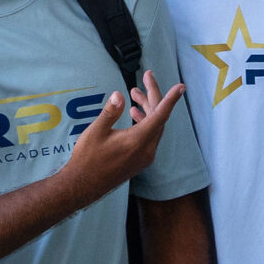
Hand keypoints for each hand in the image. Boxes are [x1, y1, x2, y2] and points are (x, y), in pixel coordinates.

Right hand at [56, 71, 186, 206]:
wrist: (82, 186)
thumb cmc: (87, 159)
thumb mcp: (95, 132)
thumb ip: (110, 112)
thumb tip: (119, 95)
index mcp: (138, 141)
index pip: (160, 115)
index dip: (171, 99)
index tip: (181, 87)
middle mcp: (146, 150)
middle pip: (158, 118)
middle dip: (152, 96)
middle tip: (145, 77)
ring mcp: (145, 157)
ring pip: (154, 127)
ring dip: (147, 108)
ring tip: (134, 93)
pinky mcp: (140, 161)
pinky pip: (149, 137)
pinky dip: (145, 122)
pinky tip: (134, 114)